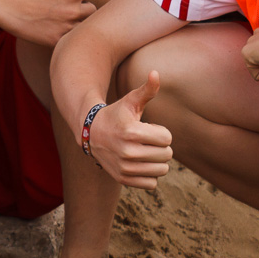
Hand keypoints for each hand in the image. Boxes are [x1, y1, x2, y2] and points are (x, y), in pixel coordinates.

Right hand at [0, 0, 95, 46]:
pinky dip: (66, 34)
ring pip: (84, 26)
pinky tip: (54, 28)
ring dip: (76, 22)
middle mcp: (73, 10)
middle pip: (92, 10)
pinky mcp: (57, 40)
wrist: (7, 7)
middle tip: (64, 6)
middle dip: (82, 7)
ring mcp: (66, 27)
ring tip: (60, 17)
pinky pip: (72, 39)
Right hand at [86, 72, 173, 188]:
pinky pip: (152, 184)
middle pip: (167, 155)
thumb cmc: (116, 114)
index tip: (147, 128)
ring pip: (161, 171)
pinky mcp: (122, 179)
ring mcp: (124, 167)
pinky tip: (139, 164)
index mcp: (131, 132)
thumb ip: (147, 89)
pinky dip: (149, 175)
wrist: (91, 133)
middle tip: (145, 141)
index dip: (160, 132)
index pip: (167, 138)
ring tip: (143, 152)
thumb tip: (156, 73)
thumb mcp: (130, 100)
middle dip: (160, 146)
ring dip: (156, 161)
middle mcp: (127, 152)